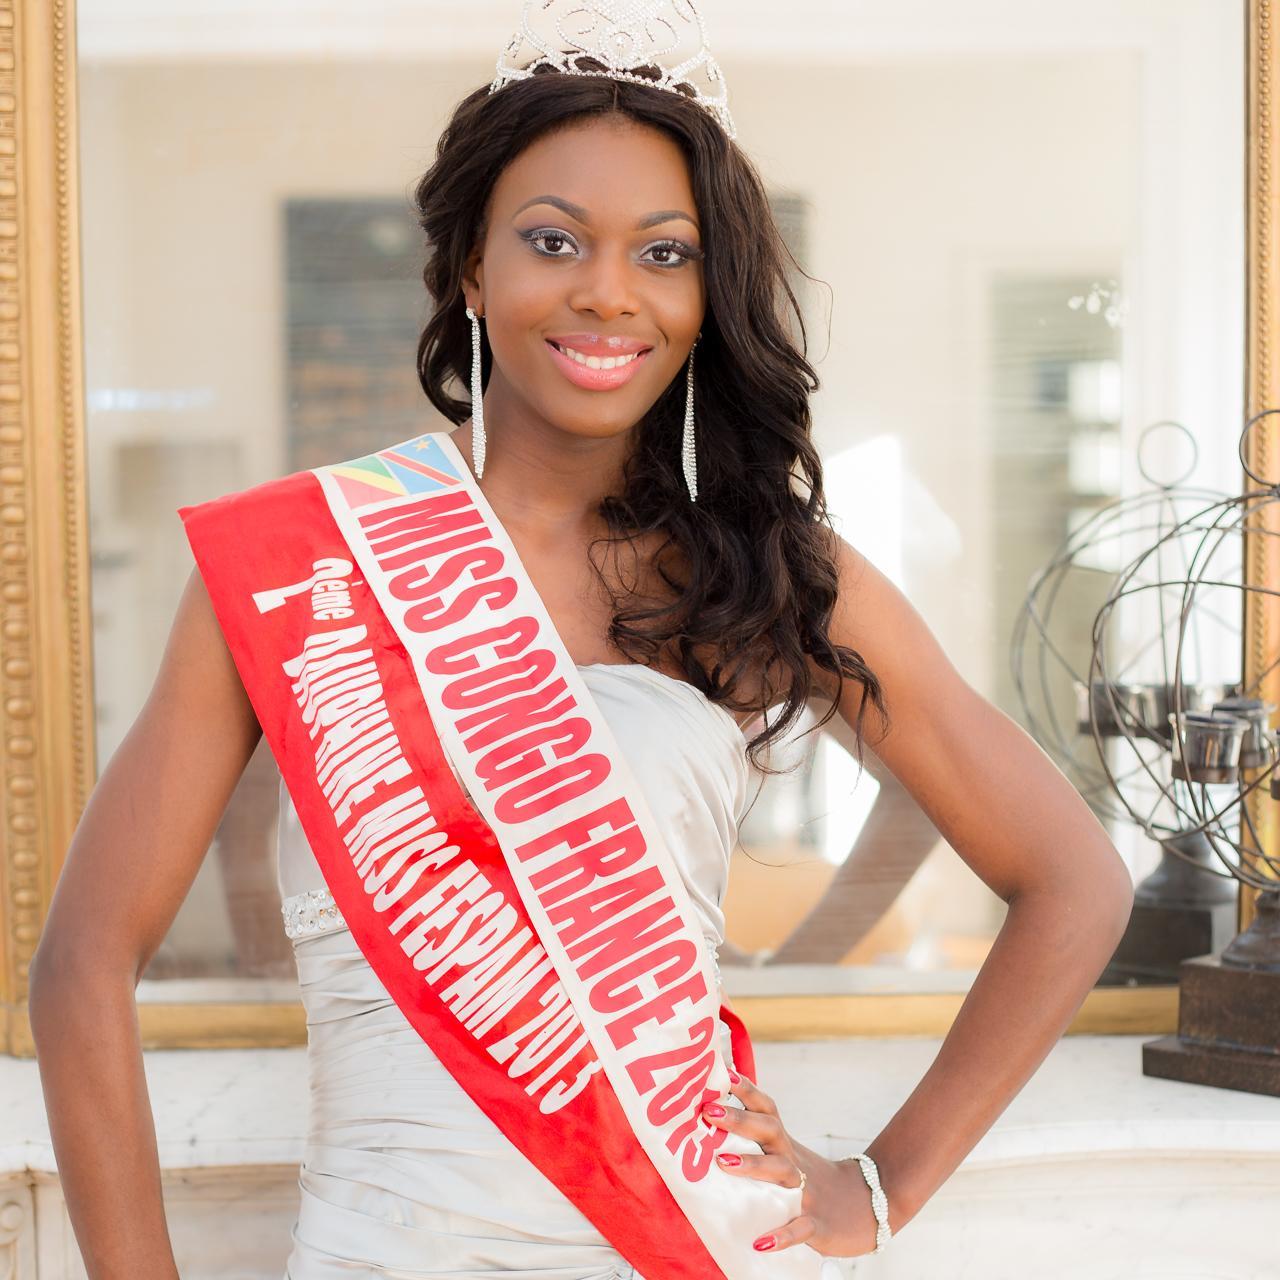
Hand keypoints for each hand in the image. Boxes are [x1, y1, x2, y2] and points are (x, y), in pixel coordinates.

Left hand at [703, 1071, 882, 1257]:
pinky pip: (800, 1228)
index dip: (746, 1090)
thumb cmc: (812, 1180)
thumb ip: (758, 1142)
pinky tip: (761, 1242)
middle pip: (769, 1130)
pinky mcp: (817, 1224)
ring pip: (782, 1171)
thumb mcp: (787, 1155)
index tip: (723, 1072)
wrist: (867, 1207)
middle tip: (709, 1110)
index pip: (766, 1109)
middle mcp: (794, 1161)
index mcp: (784, 1144)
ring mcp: (807, 1192)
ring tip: (723, 1163)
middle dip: (740, 1119)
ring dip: (753, 1166)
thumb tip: (713, 1124)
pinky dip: (782, 1235)